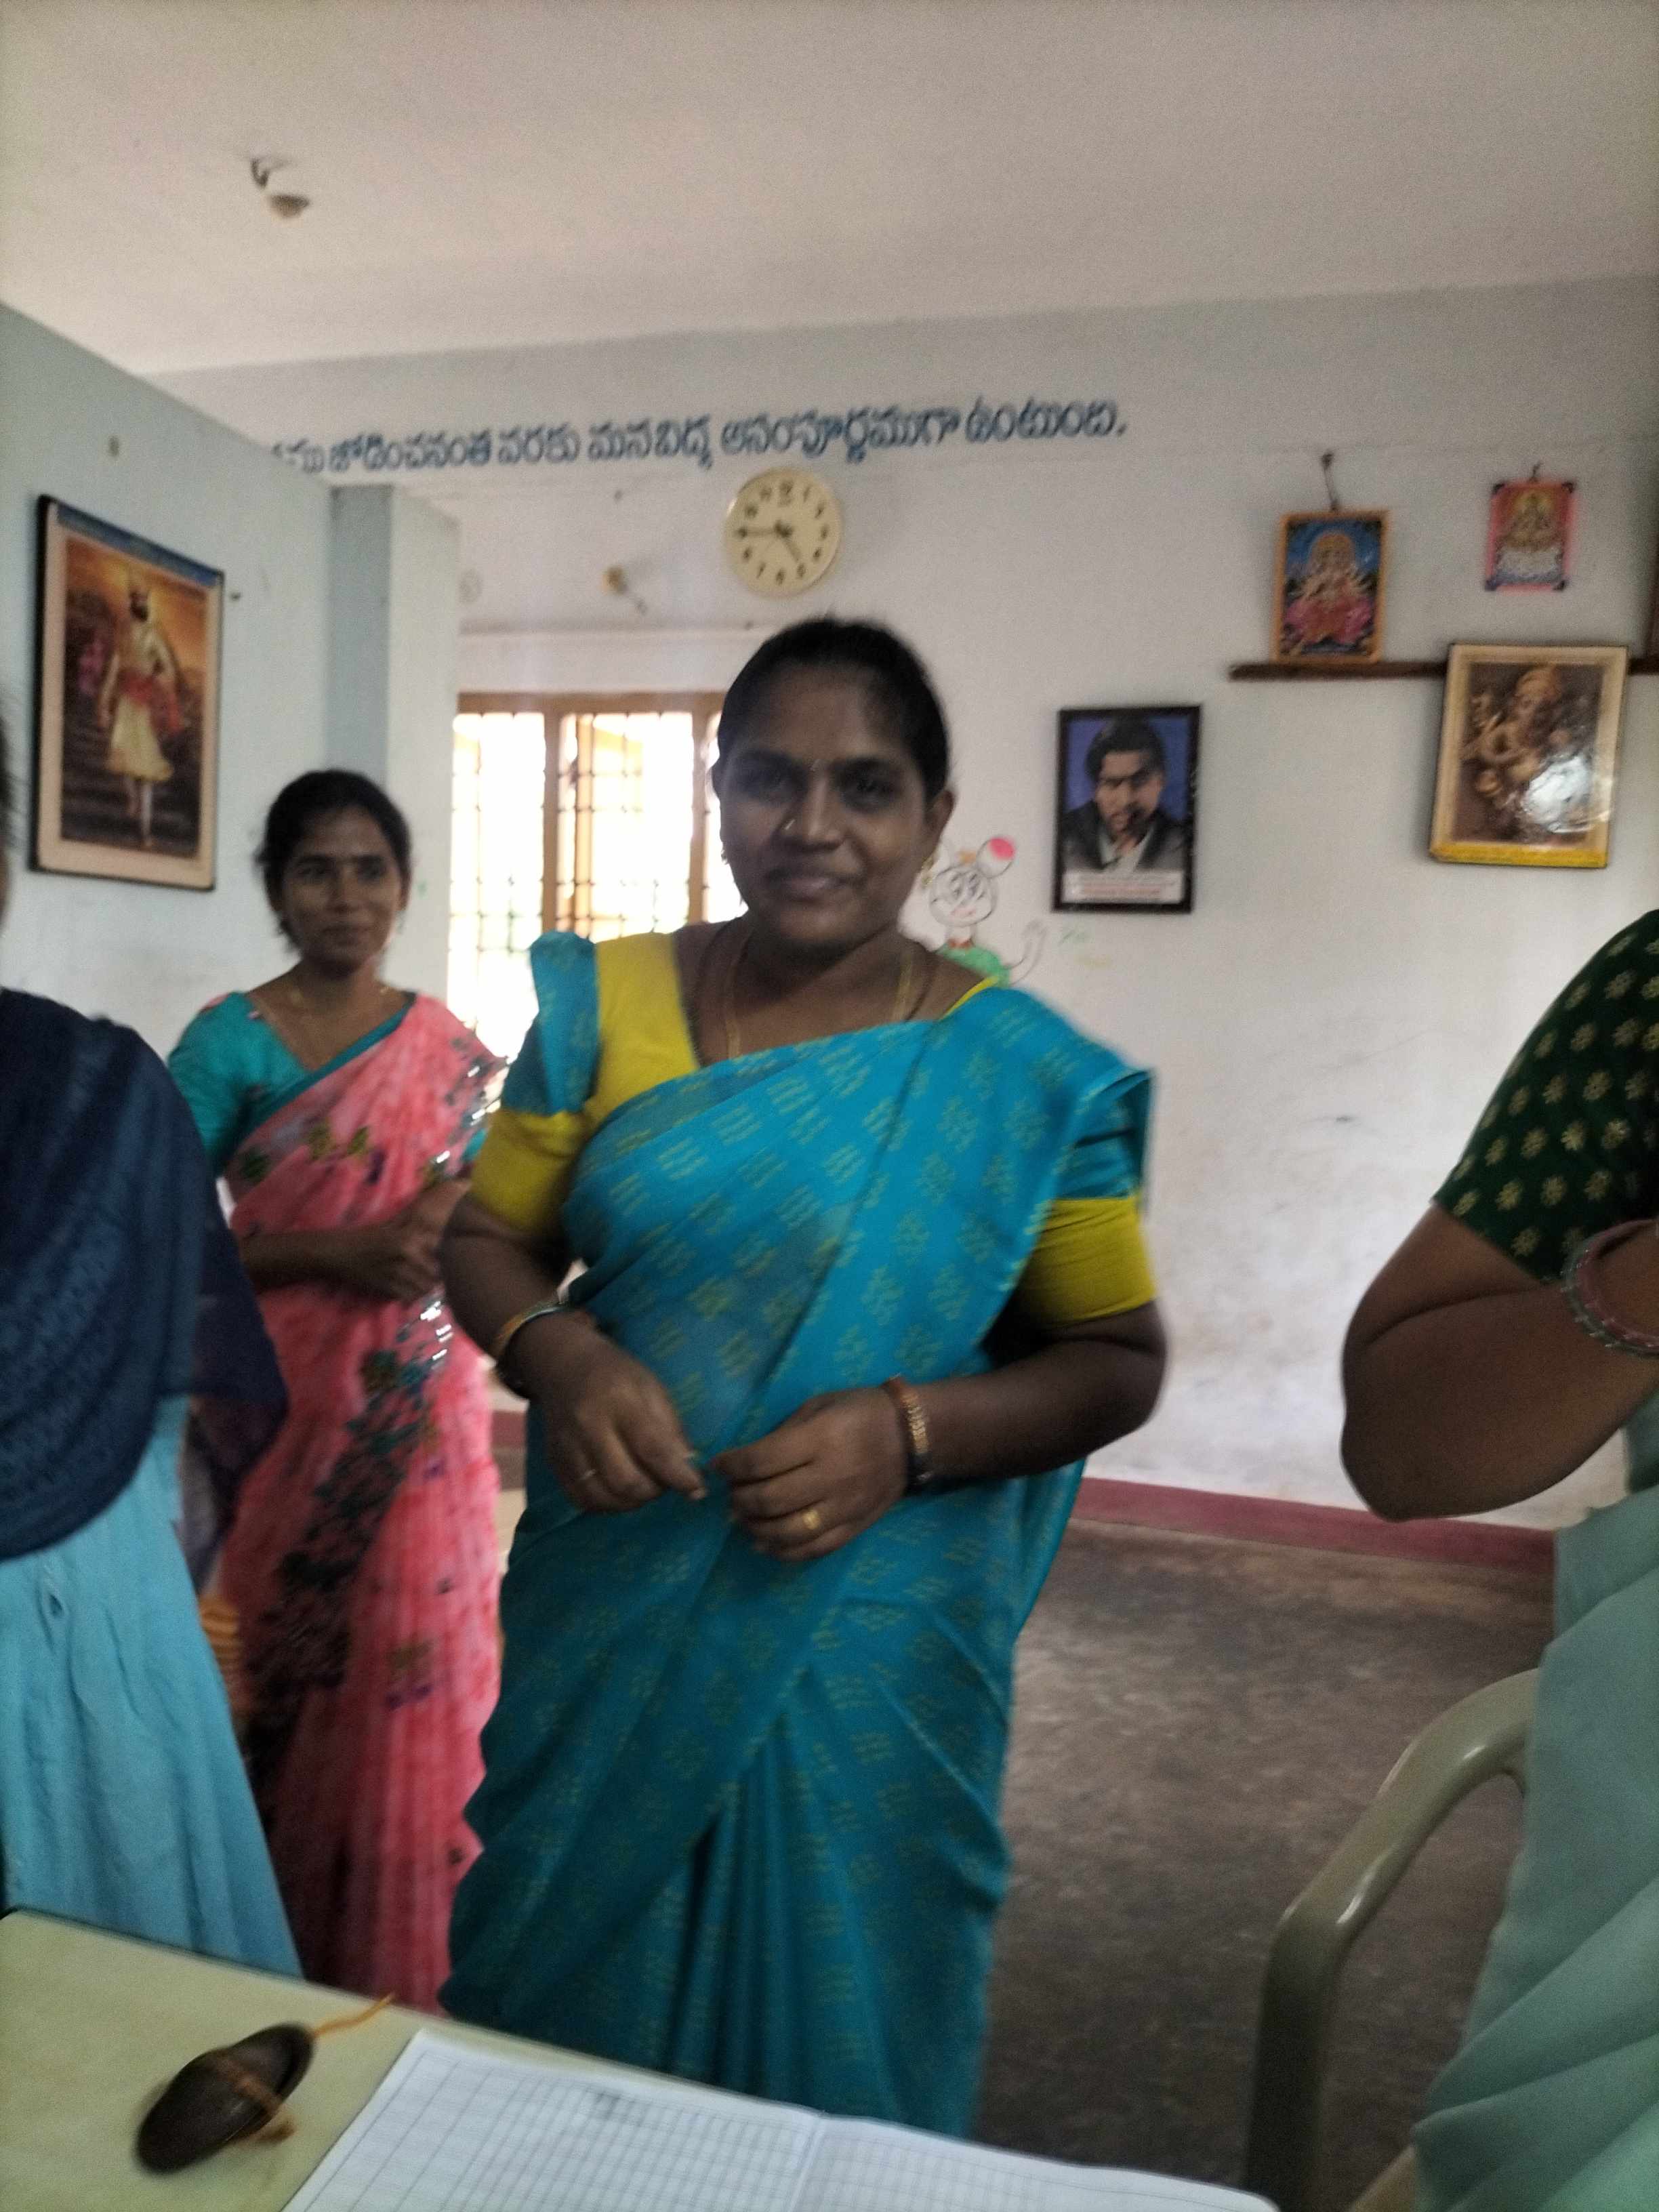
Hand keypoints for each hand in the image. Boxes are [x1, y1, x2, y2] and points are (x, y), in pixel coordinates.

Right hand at [335, 1192, 449, 1303]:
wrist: (339, 1252)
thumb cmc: (366, 1237)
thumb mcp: (392, 1227)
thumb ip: (414, 1229)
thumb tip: (436, 1232)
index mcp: (410, 1238)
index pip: (439, 1253)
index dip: (440, 1260)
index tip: (437, 1263)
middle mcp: (407, 1254)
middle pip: (435, 1274)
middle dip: (433, 1277)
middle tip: (428, 1278)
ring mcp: (398, 1272)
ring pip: (424, 1288)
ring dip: (423, 1289)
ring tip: (418, 1286)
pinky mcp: (388, 1287)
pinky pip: (409, 1298)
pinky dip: (410, 1297)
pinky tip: (406, 1292)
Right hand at [519, 1322, 706, 1514]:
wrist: (565, 1366)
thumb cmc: (618, 1375)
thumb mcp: (654, 1390)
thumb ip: (672, 1431)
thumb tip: (689, 1473)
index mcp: (621, 1401)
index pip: (653, 1450)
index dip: (678, 1477)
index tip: (697, 1490)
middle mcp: (589, 1426)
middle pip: (625, 1482)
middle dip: (653, 1492)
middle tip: (663, 1483)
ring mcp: (566, 1446)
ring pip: (602, 1497)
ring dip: (631, 1503)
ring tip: (643, 1487)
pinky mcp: (553, 1461)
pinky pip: (581, 1499)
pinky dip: (606, 1505)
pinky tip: (619, 1492)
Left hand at [713, 1389, 908, 1562]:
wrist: (912, 1437)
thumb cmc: (860, 1412)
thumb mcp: (819, 1405)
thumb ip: (783, 1433)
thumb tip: (746, 1462)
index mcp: (820, 1439)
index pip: (762, 1460)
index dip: (731, 1466)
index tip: (719, 1466)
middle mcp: (831, 1476)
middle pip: (770, 1500)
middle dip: (740, 1499)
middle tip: (731, 1495)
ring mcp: (844, 1507)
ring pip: (789, 1531)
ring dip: (755, 1529)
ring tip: (743, 1519)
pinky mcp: (854, 1527)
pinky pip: (814, 1548)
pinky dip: (784, 1552)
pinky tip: (765, 1544)